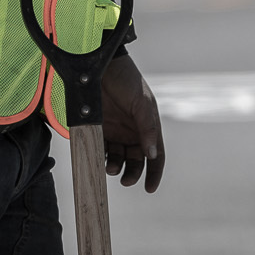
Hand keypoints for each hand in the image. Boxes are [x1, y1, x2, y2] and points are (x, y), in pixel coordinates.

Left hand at [101, 51, 164, 192]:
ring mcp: (115, 131)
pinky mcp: (98, 128)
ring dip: (115, 167)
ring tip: (110, 167)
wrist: (101, 66)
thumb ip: (148, 129)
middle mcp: (133, 132)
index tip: (149, 188)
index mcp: (148, 127)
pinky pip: (100, 148)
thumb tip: (152, 154)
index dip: (154, 173)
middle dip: (132, 173)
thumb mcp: (143, 104)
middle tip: (125, 179)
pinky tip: (99, 159)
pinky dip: (100, 157)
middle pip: (136, 161)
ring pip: (117, 158)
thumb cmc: (127, 81)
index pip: (156, 156)